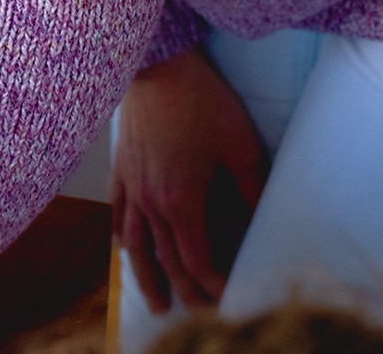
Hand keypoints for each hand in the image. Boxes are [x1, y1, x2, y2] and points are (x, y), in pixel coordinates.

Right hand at [110, 46, 266, 313]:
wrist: (157, 65)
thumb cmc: (202, 102)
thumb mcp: (241, 147)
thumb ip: (254, 190)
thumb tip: (266, 223)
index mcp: (180, 201)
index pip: (196, 259)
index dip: (213, 285)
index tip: (229, 301)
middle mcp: (150, 200)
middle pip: (164, 258)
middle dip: (183, 291)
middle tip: (197, 317)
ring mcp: (130, 184)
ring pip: (133, 243)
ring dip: (144, 276)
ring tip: (153, 301)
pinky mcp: (120, 166)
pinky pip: (116, 211)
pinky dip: (120, 235)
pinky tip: (123, 246)